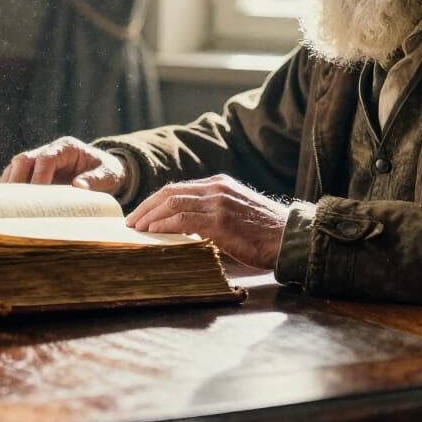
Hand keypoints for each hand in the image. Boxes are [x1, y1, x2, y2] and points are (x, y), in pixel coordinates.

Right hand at [1, 137, 126, 193]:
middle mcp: (50, 150)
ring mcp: (40, 159)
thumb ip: (95, 180)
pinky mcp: (35, 171)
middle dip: (17, 179)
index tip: (36, 195)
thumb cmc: (107, 172)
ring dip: (11, 184)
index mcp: (67, 147)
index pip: (46, 159)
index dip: (39, 176)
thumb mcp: (108, 175)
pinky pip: (17, 176)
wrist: (106, 170)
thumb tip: (78, 186)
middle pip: (24, 159)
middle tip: (16, 202)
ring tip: (10, 205)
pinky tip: (12, 204)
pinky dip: (12, 189)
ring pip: (16, 167)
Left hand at [126, 174, 287, 269]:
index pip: (178, 188)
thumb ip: (212, 213)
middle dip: (146, 207)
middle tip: (132, 222)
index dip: (155, 201)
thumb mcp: (236, 211)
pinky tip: (153, 234)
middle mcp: (216, 189)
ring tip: (137, 230)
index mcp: (219, 184)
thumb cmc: (264, 232)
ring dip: (150, 217)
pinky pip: (183, 220)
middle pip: (170, 192)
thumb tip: (183, 229)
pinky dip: (164, 226)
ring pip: (172, 203)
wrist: (289, 237)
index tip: (141, 214)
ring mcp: (218, 203)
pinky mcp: (220, 221)